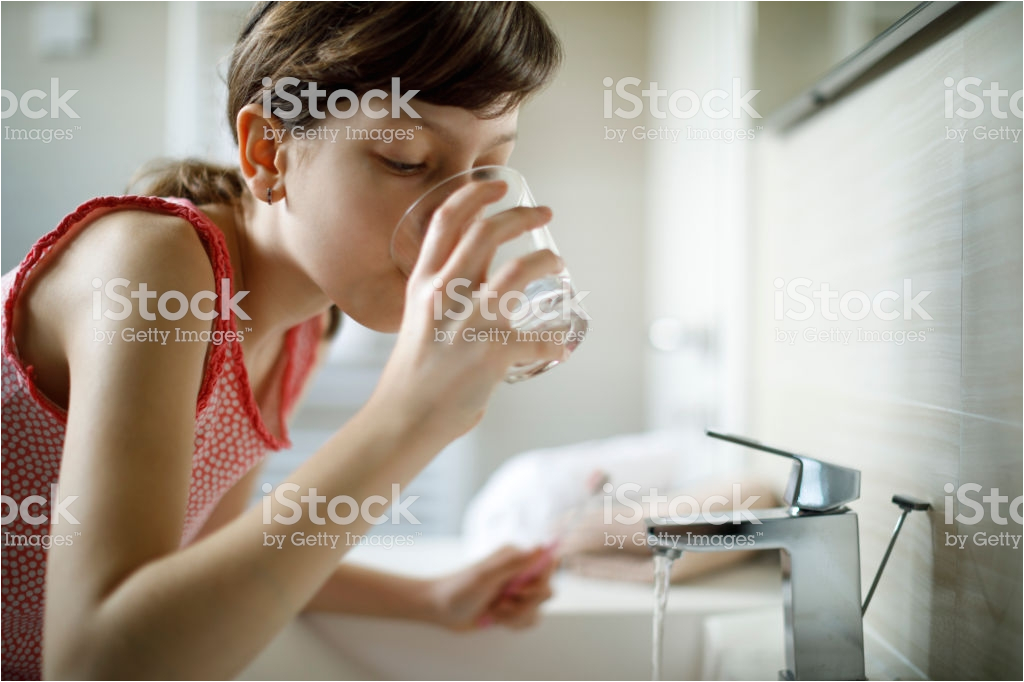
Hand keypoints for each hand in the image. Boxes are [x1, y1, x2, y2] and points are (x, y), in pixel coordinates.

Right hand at [366, 181, 566, 446]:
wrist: (405, 419)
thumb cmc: (415, 374)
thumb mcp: (421, 320)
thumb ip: (449, 296)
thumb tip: (487, 281)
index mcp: (422, 283)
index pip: (446, 221)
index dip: (475, 195)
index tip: (498, 185)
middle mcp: (443, 294)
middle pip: (487, 232)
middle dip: (522, 216)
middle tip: (543, 214)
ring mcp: (468, 322)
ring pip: (520, 271)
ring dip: (547, 262)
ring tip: (558, 264)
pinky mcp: (492, 352)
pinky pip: (540, 338)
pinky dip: (555, 342)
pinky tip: (560, 347)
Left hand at [426, 545, 556, 631]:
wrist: (440, 609)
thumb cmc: (458, 590)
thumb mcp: (485, 575)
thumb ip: (515, 563)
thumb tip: (542, 547)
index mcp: (516, 557)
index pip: (548, 565)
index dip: (538, 582)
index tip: (518, 590)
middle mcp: (520, 572)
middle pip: (546, 591)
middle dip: (525, 603)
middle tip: (502, 601)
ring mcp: (517, 591)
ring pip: (538, 609)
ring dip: (516, 615)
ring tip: (495, 611)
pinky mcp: (513, 608)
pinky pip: (529, 620)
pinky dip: (513, 623)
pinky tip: (495, 618)